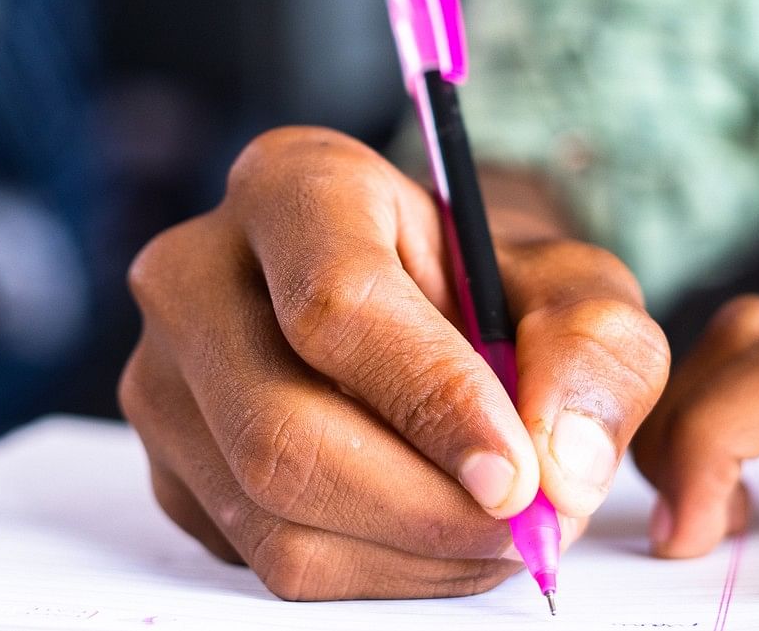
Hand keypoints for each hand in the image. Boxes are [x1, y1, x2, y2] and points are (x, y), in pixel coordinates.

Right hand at [121, 127, 669, 598]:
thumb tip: (562, 463)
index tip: (520, 475)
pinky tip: (431, 533)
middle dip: (425, 508)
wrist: (426, 312)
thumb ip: (593, 349)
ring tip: (493, 530)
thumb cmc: (487, 288)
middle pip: (282, 432)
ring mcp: (165, 378)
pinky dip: (372, 572)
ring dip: (408, 553)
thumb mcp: (572, 288)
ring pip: (269, 515)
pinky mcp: (168, 468)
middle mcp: (195, 274)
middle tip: (526, 528)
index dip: (433, 404)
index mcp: (291, 185)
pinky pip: (261, 560)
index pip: (336, 306)